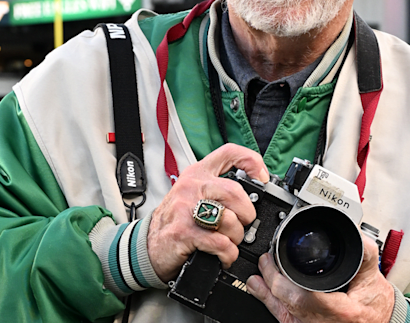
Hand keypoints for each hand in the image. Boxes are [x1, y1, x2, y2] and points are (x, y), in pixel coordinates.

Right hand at [146, 143, 269, 282]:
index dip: (252, 161)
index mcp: (198, 173)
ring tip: (227, 242)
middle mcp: (192, 186)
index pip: (229, 153)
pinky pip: (221, 243)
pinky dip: (228, 254)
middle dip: (247, 214)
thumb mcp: (193, 194)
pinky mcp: (184, 232)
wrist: (147, 247)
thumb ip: (218, 189)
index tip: (262, 177)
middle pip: (236, 192)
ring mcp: (186, 208)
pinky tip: (223, 255)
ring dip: (236, 238)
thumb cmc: (174, 221)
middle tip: (242, 224)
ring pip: (231, 220)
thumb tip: (253, 195)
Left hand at [246, 234, 394, 322]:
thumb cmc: (376, 305)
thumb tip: (354, 232)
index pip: (306, 298)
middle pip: (289, 306)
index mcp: (342, 312)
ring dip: (267, 294)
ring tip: (257, 277)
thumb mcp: (373, 275)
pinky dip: (272, 304)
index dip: (284, 282)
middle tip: (265, 262)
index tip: (275, 261)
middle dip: (272, 282)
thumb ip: (365, 251)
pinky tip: (261, 291)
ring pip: (283, 315)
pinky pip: (285, 319)